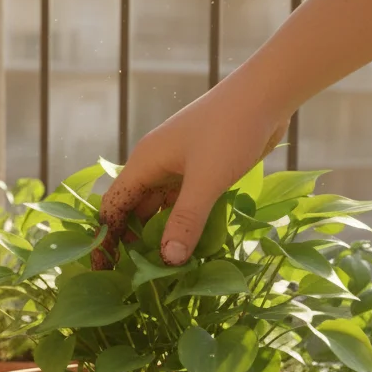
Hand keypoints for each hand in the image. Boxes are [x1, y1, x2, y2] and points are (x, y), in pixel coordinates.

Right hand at [98, 81, 289, 267]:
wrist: (267, 94)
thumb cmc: (231, 130)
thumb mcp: (207, 180)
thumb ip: (186, 220)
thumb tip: (168, 260)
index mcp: (145, 163)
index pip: (113, 208)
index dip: (105, 239)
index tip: (104, 269)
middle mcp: (156, 166)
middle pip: (134, 211)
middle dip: (133, 243)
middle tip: (138, 278)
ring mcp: (179, 168)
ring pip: (160, 208)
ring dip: (162, 235)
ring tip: (165, 269)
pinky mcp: (201, 170)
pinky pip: (184, 203)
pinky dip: (184, 224)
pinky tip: (192, 246)